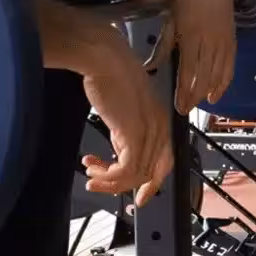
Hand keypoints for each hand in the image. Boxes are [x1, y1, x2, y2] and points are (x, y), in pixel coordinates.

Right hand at [80, 38, 174, 207]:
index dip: (152, 182)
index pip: (165, 161)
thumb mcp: (123, 110)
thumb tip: (118, 148)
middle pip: (152, 172)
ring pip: (136, 175)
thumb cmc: (111, 76)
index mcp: (161, 122)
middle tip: (103, 188)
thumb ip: (126, 130)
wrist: (104, 58)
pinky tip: (90, 166)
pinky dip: (108, 175)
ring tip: (91, 174)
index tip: (138, 196)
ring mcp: (150, 132)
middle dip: (127, 187)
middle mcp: (161, 129)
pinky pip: (126, 170)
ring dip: (110, 181)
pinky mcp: (134, 133)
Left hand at [146, 0, 235, 112]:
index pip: (189, 72)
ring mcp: (222, 39)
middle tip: (188, 109)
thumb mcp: (168, 21)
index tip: (180, 107)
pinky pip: (230, 63)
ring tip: (204, 103)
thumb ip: (163, 46)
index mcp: (192, 36)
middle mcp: (209, 40)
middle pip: (205, 75)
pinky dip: (226, 79)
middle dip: (196, 96)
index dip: (186, 92)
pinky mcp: (231, 37)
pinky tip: (220, 90)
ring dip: (211, 89)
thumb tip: (152, 67)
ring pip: (219, 71)